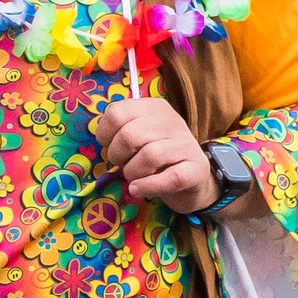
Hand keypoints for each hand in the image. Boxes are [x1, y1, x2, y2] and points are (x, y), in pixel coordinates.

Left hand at [95, 97, 218, 214]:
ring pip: (150, 156)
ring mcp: (186, 144)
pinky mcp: (196, 169)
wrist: (192, 179)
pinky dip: (148, 186)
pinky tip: (138, 189)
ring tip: (133, 178)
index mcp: (153, 108)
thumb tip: (101, 137)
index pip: (117, 112)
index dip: (105, 134)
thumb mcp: (138, 137)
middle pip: (130, 135)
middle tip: (122, 164)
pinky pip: (170, 178)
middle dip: (118, 156)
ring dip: (132, 172)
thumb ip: (119, 130)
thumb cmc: (156, 157)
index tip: (109, 146)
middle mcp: (172, 121)